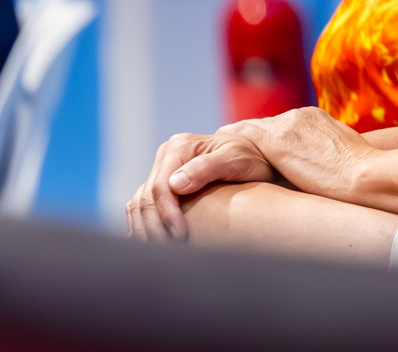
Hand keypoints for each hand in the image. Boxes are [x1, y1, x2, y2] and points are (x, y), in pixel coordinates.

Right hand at [126, 131, 274, 241]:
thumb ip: (206, 168)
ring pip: (139, 203)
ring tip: (161, 252)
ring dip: (145, 230)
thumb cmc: (250, 158)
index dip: (167, 214)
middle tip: (169, 252)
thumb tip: (175, 184)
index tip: (181, 236)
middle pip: (146, 197)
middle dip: (154, 227)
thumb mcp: (235, 159)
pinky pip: (142, 206)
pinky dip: (144, 225)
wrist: (258, 156)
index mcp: (180, 146)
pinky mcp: (163, 183)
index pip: (161, 186)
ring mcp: (163, 169)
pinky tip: (153, 243)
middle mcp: (167, 155)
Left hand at [207, 107, 379, 200]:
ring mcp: (288, 125)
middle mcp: (300, 116)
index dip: (268, 139)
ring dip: (236, 143)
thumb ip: (326, 156)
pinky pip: (243, 137)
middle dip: (249, 139)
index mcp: (317, 119)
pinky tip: (218, 148)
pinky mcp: (277, 140)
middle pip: (264, 126)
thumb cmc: (365, 177)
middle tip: (229, 151)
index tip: (258, 151)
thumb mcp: (344, 158)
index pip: (283, 126)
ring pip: (250, 130)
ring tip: (218, 148)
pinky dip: (230, 142)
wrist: (368, 175)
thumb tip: (323, 171)